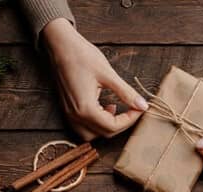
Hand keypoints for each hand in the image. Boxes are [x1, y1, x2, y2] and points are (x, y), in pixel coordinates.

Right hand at [42, 18, 147, 139]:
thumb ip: (126, 93)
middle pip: (104, 134)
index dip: (130, 119)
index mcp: (85, 109)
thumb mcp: (108, 74)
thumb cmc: (81, 55)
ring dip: (107, 127)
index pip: (112, 126)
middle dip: (121, 124)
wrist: (60, 45)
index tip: (139, 108)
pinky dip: (96, 124)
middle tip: (132, 109)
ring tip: (115, 109)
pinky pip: (83, 127)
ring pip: (92, 135)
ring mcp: (69, 114)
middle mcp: (75, 116)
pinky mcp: (68, 110)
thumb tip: (143, 105)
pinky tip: (104, 108)